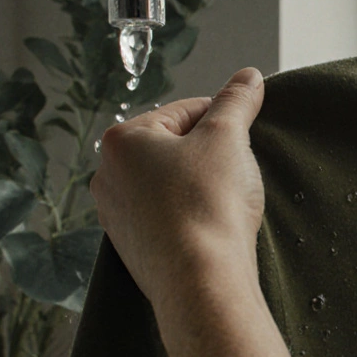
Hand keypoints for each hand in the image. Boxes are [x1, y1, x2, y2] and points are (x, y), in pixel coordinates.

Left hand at [90, 67, 265, 313]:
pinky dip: (190, 218)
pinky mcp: (132, 249)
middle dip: (207, 156)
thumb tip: (248, 77)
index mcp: (122, 140)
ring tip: (226, 203)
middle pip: (172, 149)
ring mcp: (116, 216)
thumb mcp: (228, 137)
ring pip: (168, 186)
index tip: (244, 136)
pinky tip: (213, 228)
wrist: (201, 279)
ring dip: (199, 188)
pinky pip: (166, 220)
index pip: (183, 112)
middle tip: (236, 173)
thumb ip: (236, 101)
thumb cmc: (208, 204)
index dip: (222, 120)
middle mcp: (108, 176)